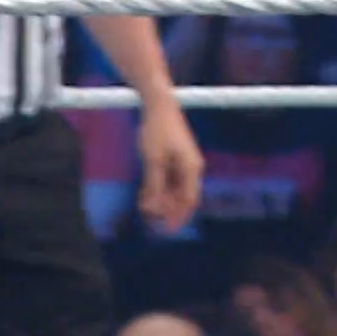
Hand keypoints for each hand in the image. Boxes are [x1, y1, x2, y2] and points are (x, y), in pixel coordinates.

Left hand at [135, 101, 202, 233]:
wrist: (158, 105)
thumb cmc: (156, 131)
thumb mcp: (152, 160)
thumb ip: (153, 185)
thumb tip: (152, 207)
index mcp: (191, 169)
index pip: (189, 200)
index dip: (178, 217)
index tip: (167, 230)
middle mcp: (191, 167)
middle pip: (183, 197)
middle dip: (168, 210)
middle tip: (151, 220)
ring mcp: (184, 162)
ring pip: (176, 189)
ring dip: (162, 200)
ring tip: (145, 206)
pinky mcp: (176, 157)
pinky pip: (171, 179)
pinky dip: (160, 189)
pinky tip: (145, 193)